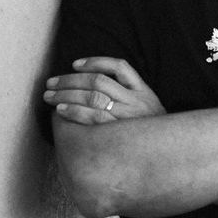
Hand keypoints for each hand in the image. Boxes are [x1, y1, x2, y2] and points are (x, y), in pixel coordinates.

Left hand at [44, 56, 166, 124]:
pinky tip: (61, 109)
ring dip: (67, 94)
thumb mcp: (149, 106)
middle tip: (51, 83)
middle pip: (98, 82)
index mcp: (142, 90)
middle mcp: (135, 101)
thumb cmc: (151, 131)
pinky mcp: (119, 134)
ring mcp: (127, 117)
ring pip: (93, 97)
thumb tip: (92, 83)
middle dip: (71, 80)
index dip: (95, 62)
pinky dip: (75, 111)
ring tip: (49, 96)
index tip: (74, 64)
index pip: (119, 67)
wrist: (167, 154)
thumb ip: (129, 93)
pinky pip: (93, 119)